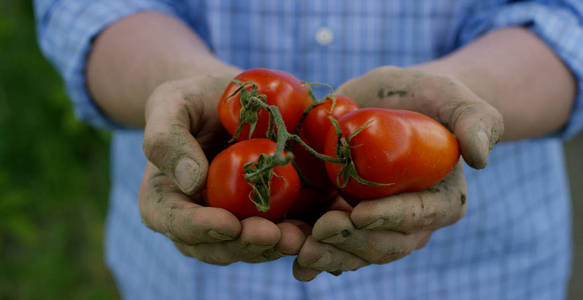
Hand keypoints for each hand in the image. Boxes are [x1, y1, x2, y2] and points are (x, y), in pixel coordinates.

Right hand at [138, 75, 305, 264]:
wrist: (227, 100)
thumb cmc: (191, 99)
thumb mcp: (170, 104)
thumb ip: (167, 139)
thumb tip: (193, 182)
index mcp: (164, 200)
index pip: (177, 223)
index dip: (202, 229)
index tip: (229, 224)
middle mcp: (197, 221)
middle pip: (217, 246)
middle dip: (245, 245)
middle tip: (272, 235)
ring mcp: (232, 222)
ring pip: (250, 248)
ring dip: (275, 248)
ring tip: (298, 238)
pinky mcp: (265, 216)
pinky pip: (279, 234)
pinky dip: (297, 236)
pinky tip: (314, 230)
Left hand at [293, 66, 503, 279]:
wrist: (380, 102)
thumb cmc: (418, 96)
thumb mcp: (447, 95)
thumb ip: (474, 118)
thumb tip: (481, 157)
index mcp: (440, 199)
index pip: (420, 215)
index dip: (392, 218)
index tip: (360, 213)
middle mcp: (408, 222)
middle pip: (385, 244)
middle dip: (352, 243)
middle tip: (320, 232)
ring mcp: (373, 225)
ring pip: (354, 252)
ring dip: (326, 255)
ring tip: (297, 250)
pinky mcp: (344, 220)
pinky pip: (329, 245)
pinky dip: (309, 251)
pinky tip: (288, 253)